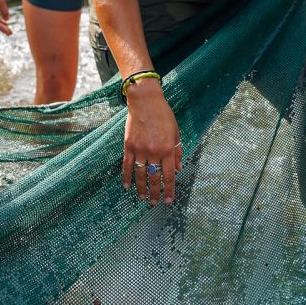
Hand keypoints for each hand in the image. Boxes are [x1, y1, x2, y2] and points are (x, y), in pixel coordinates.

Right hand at [122, 78, 182, 204]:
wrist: (145, 102)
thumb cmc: (163, 115)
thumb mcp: (176, 132)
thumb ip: (177, 152)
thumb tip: (178, 170)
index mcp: (167, 149)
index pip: (168, 175)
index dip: (168, 190)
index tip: (168, 200)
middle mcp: (154, 152)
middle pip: (154, 178)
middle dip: (155, 193)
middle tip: (155, 203)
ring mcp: (140, 150)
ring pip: (140, 175)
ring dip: (141, 188)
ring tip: (142, 198)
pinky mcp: (128, 146)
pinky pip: (127, 165)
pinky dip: (126, 177)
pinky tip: (127, 186)